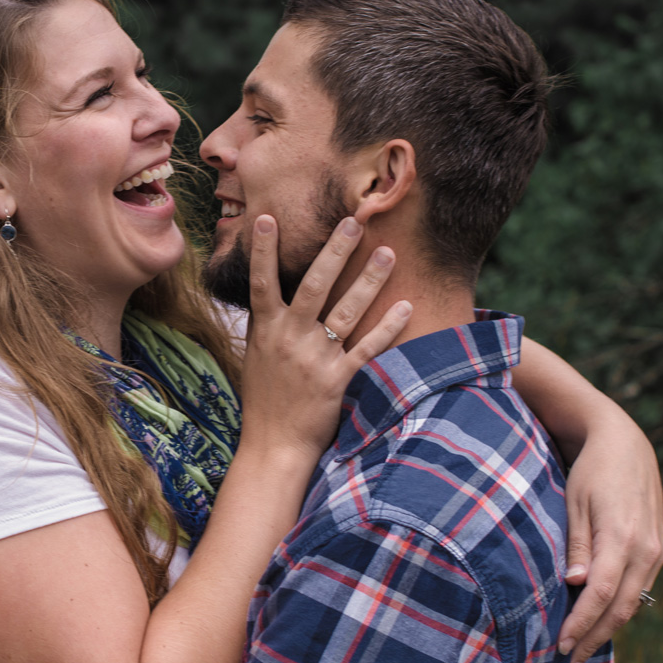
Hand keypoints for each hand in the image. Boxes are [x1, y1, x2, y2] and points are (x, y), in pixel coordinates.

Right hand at [238, 215, 411, 459]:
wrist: (273, 445)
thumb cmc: (264, 399)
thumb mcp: (255, 355)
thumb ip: (264, 322)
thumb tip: (265, 289)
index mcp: (266, 330)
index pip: (262, 282)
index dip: (262, 250)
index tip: (266, 216)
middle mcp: (290, 339)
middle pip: (314, 286)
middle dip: (334, 252)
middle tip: (353, 221)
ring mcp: (315, 359)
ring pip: (346, 312)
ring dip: (369, 281)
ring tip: (388, 253)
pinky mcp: (338, 380)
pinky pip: (367, 348)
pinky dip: (388, 328)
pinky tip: (407, 306)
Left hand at [557, 411, 662, 662]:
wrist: (625, 444)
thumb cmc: (591, 471)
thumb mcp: (574, 502)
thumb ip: (577, 545)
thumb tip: (576, 586)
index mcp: (622, 537)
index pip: (601, 595)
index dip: (581, 625)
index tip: (561, 648)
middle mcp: (647, 549)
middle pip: (620, 608)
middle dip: (594, 639)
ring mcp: (657, 551)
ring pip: (633, 603)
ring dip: (607, 630)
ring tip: (581, 652)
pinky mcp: (659, 550)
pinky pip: (639, 589)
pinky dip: (619, 610)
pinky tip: (599, 623)